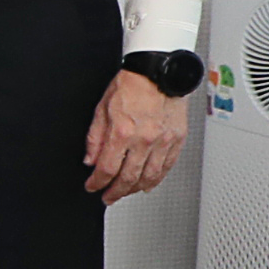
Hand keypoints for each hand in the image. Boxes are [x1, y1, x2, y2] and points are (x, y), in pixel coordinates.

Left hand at [83, 69, 186, 202]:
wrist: (158, 71)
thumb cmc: (131, 85)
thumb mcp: (102, 109)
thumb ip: (95, 138)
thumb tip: (90, 160)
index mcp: (123, 132)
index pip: (107, 169)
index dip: (97, 182)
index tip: (92, 187)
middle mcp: (145, 139)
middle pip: (129, 178)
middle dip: (115, 192)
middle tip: (108, 197)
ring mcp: (164, 141)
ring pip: (150, 176)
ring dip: (135, 189)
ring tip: (125, 192)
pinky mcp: (177, 139)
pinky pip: (167, 166)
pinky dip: (157, 179)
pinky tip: (148, 183)